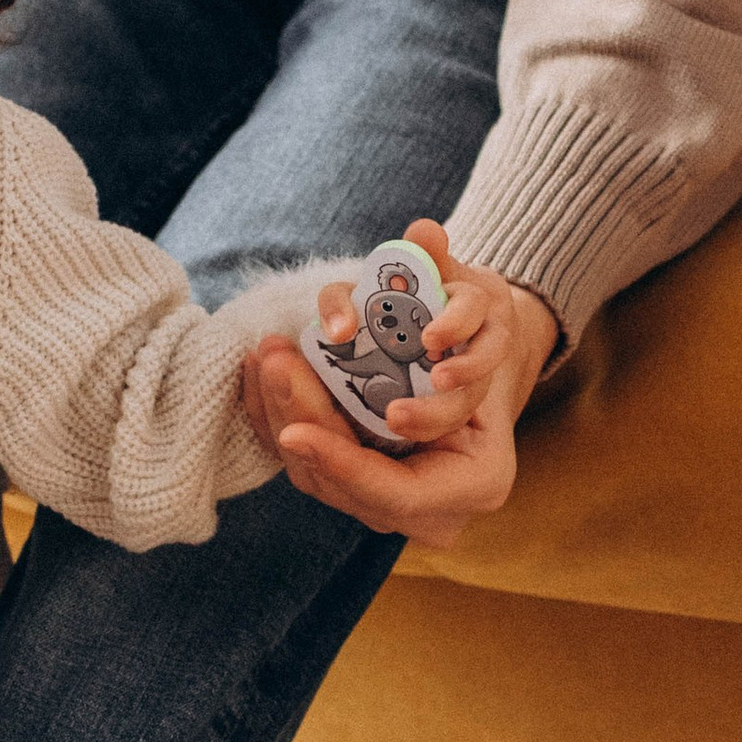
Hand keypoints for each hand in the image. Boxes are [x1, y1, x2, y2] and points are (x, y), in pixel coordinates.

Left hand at [240, 218, 554, 551]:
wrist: (482, 370)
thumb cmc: (482, 338)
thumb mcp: (479, 305)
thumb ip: (452, 278)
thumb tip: (425, 233)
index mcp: (479, 480)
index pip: (399, 492)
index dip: (344, 463)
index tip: (295, 430)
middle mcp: (439, 507)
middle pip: (347, 480)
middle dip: (302, 419)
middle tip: (275, 364)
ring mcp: (397, 504)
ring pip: (320, 476)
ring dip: (280, 415)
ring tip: (265, 357)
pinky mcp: (363, 486)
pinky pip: (311, 463)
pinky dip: (279, 420)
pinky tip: (258, 375)